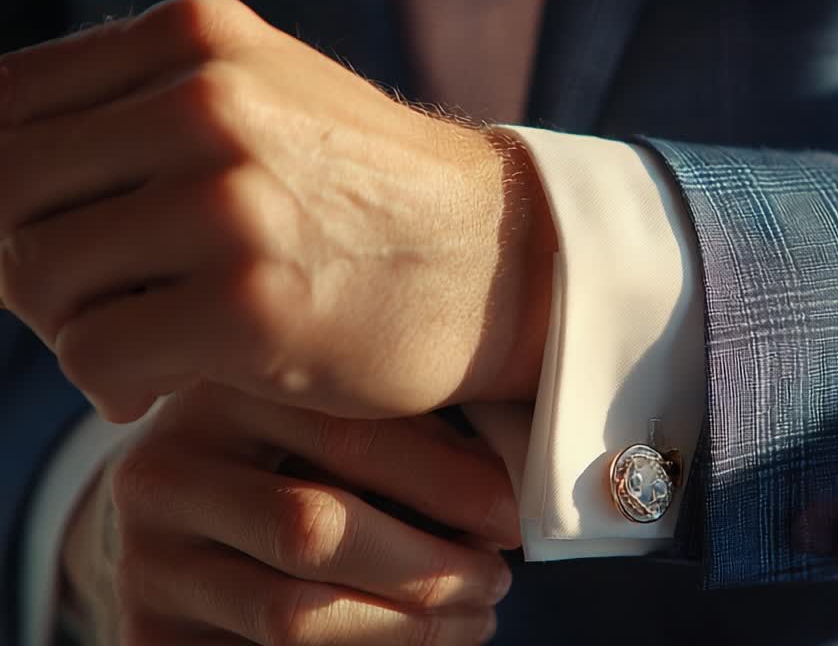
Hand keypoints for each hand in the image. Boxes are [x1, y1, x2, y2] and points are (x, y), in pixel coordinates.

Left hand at [0, 0, 555, 422]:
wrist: (498, 262)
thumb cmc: (369, 195)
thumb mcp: (264, 102)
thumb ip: (139, 112)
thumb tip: (0, 189)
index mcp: (200, 40)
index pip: (5, 106)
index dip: (11, 190)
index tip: (64, 237)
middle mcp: (210, 103)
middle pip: (7, 192)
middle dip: (32, 262)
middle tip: (98, 301)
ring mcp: (232, 204)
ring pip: (35, 275)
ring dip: (72, 326)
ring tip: (139, 338)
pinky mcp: (251, 307)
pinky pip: (92, 354)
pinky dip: (108, 383)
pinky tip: (159, 383)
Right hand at [62, 383, 519, 644]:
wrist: (191, 507)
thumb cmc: (305, 453)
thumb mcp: (346, 419)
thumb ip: (415, 427)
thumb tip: (523, 481)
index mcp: (226, 388)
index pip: (351, 436)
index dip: (451, 483)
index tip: (518, 518)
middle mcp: (162, 468)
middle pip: (316, 530)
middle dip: (428, 568)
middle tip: (497, 582)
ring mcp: (143, 557)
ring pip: (292, 615)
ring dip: (406, 630)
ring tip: (474, 618)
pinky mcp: (147, 632)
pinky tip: (418, 642)